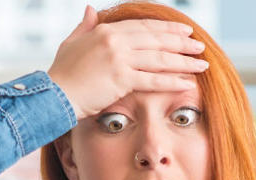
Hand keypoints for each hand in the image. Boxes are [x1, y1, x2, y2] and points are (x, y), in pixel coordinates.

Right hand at [47, 5, 207, 118]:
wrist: (53, 94)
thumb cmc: (60, 73)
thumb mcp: (71, 43)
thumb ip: (84, 25)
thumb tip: (91, 9)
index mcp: (106, 30)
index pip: (144, 27)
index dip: (167, 29)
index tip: (184, 32)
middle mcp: (116, 40)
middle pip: (157, 40)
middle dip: (182, 43)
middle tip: (200, 47)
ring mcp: (119, 58)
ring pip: (160, 58)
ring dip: (184, 62)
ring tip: (202, 65)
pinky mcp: (121, 78)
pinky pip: (153, 79)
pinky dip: (172, 81)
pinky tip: (187, 83)